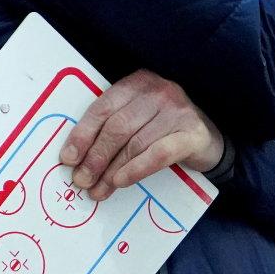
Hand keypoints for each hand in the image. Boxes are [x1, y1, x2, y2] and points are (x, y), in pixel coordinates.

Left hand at [61, 70, 224, 201]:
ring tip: (98, 190)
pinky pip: (158, 153)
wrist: (206, 138)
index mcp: (138, 83)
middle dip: (96, 157)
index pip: (103, 108)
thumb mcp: (136, 118)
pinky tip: (121, 181)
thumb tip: (76, 160)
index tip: (68, 159)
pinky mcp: (193, 133)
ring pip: (135, 143)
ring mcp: (179, 110)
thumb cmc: (162, 129)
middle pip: (118, 127)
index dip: (82, 135)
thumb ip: (111, 128)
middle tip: (82, 181)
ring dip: (112, 170)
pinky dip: (136, 169)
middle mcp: (159, 91)